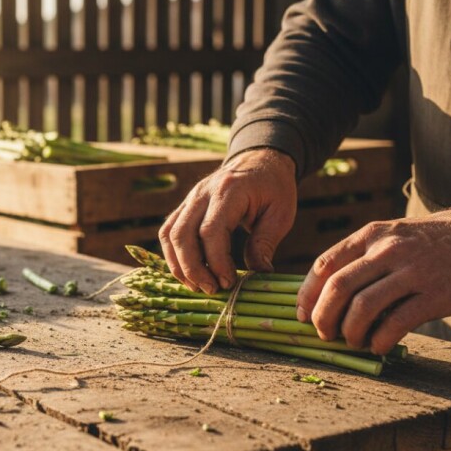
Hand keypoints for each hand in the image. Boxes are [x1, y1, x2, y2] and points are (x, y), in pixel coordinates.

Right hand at [159, 148, 296, 293]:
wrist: (260, 160)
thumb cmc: (274, 188)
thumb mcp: (281, 214)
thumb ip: (265, 243)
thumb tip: (258, 274)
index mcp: (230, 191)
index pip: (210, 231)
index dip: (216, 262)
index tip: (228, 282)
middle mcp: (203, 192)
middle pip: (183, 234)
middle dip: (193, 268)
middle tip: (212, 290)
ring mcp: (190, 198)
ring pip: (169, 234)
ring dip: (179, 265)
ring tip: (198, 285)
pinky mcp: (185, 206)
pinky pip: (169, 231)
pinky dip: (173, 255)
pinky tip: (188, 272)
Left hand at [296, 200, 450, 354]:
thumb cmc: (429, 242)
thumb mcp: (390, 235)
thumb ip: (360, 258)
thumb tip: (324, 295)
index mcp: (370, 235)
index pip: (324, 265)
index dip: (306, 294)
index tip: (302, 314)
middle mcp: (387, 250)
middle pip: (338, 287)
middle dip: (323, 317)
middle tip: (324, 333)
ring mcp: (411, 272)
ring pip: (363, 306)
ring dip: (350, 331)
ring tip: (352, 341)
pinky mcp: (434, 294)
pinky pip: (396, 323)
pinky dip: (379, 340)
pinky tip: (377, 345)